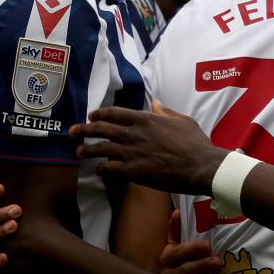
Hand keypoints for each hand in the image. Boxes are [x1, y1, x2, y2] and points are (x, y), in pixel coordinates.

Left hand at [70, 100, 225, 194]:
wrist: (200, 166)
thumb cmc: (195, 143)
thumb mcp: (183, 121)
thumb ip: (165, 112)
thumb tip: (156, 102)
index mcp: (146, 120)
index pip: (115, 113)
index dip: (100, 114)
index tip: (91, 116)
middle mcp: (134, 134)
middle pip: (102, 129)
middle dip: (84, 130)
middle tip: (73, 132)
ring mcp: (132, 153)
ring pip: (101, 149)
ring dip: (88, 149)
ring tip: (79, 151)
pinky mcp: (133, 171)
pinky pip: (109, 169)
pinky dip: (101, 169)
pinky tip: (98, 170)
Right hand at [159, 209, 220, 273]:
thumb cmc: (176, 262)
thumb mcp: (173, 246)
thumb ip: (176, 230)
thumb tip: (177, 212)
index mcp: (166, 258)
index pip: (176, 253)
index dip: (191, 249)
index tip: (207, 245)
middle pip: (183, 271)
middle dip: (200, 265)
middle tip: (217, 261)